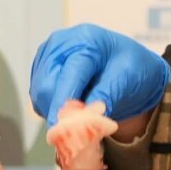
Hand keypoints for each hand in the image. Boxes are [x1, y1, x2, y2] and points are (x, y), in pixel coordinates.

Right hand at [28, 23, 169, 120]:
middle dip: (59, 110)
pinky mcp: (41, 68)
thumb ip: (107, 94)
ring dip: (55, 111)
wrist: (128, 66)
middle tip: (77, 130)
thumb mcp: (128, 78)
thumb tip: (86, 116)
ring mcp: (48, 54)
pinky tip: (70, 108)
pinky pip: (38, 96)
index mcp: (86, 39)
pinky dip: (51, 108)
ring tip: (80, 115)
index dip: (65, 100)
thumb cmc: (132, 67)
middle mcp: (61, 43)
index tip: (62, 125)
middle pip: (47, 84)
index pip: (70, 73)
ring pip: (39, 93)